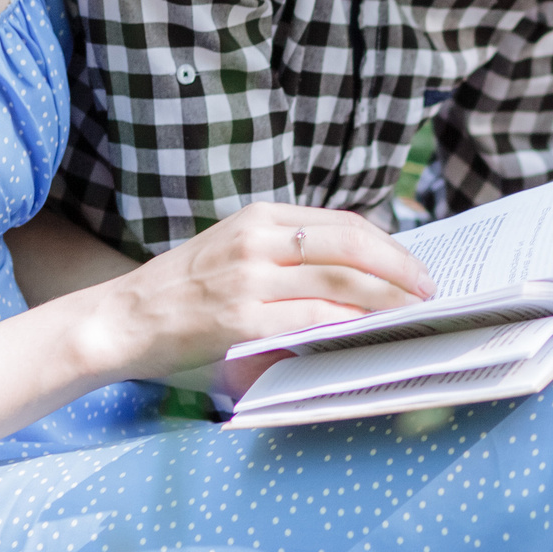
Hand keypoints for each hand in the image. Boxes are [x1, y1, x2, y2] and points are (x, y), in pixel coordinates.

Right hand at [73, 202, 433, 383]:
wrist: (123, 318)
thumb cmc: (184, 289)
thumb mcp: (235, 248)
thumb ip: (287, 252)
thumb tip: (358, 270)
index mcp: (260, 217)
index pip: (343, 223)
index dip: (389, 245)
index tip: (414, 266)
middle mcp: (258, 241)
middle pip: (351, 246)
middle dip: (400, 270)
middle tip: (430, 290)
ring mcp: (250, 280)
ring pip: (340, 282)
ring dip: (386, 299)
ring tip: (412, 314)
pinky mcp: (242, 320)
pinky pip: (312, 319)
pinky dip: (348, 325)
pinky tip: (369, 334)